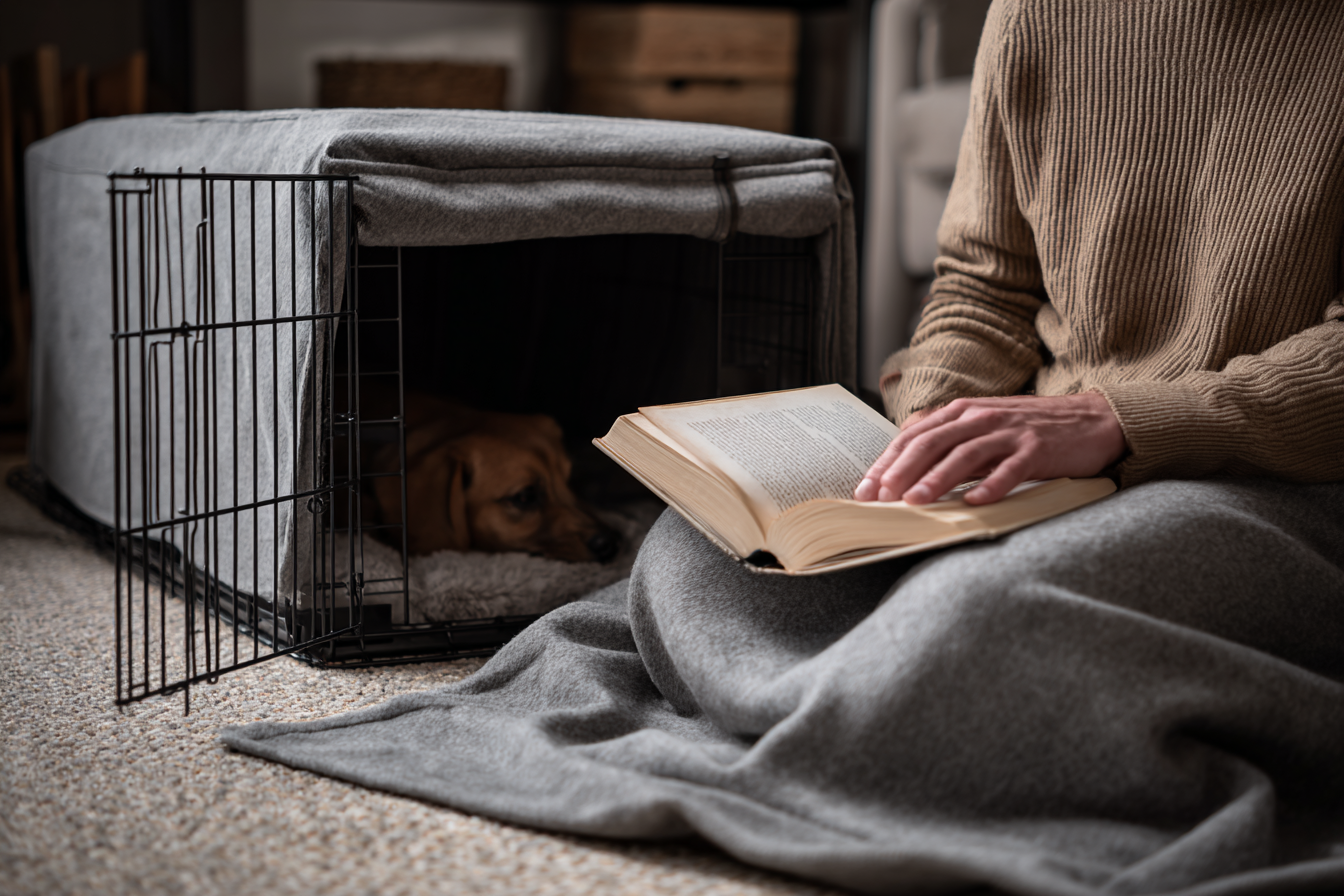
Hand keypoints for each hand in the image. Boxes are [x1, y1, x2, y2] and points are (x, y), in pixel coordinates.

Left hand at [853, 393, 1125, 504]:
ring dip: (936, 479)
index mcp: (961, 411)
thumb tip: (906, 469)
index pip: (914, 436)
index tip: (865, 489)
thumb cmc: (1029, 430)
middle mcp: (980, 417)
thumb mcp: (982, 428)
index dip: (886, 462)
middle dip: (901, 471)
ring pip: (964, 454)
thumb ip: (948, 443)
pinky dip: (992, 486)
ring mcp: (1009, 431)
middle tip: (880, 498)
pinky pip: (1010, 468)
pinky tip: (975, 504)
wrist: (1092, 419)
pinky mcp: (1037, 448)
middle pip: (931, 443)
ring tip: (914, 502)